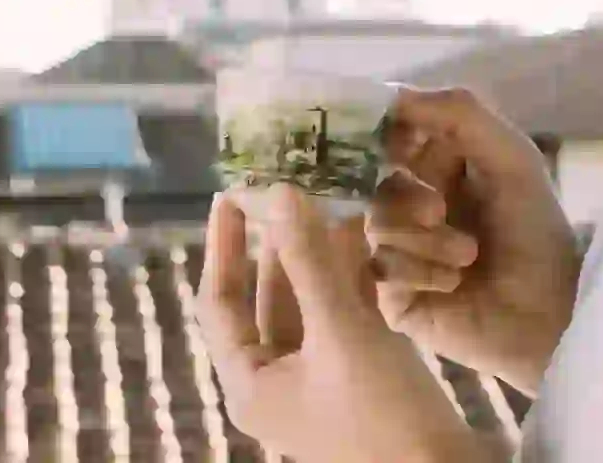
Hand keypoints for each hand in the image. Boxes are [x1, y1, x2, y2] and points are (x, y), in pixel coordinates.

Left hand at [197, 185, 499, 462]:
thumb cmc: (383, 416)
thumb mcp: (343, 334)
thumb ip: (309, 263)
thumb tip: (279, 193)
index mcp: (250, 382)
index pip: (218, 301)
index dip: (223, 245)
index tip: (228, 193)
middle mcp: (276, 381)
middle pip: (265, 298)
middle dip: (278, 243)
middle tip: (286, 186)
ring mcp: (319, 380)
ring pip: (310, 303)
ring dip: (320, 257)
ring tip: (328, 199)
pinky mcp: (360, 376)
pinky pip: (344, 317)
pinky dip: (351, 280)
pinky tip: (363, 237)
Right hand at [368, 87, 581, 394]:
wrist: (554, 314)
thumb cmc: (536, 232)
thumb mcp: (511, 157)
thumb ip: (459, 113)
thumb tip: (393, 94)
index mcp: (438, 171)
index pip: (388, 140)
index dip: (379, 134)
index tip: (387, 140)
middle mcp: (414, 209)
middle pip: (374, 185)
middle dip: (406, 195)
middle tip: (439, 211)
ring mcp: (401, 254)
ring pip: (376, 227)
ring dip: (424, 239)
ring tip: (467, 256)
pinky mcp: (395, 297)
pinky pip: (381, 269)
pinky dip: (420, 272)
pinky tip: (453, 284)